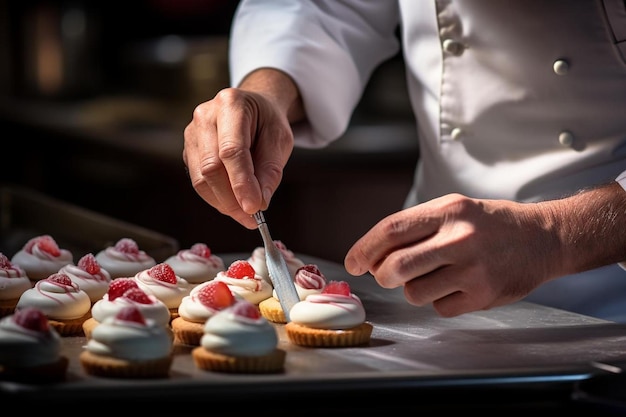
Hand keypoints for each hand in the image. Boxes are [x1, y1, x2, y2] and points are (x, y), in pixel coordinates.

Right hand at [183, 87, 294, 228]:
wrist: (252, 108)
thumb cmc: (267, 122)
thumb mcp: (280, 140)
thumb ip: (270, 171)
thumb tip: (259, 203)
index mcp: (231, 104)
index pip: (232, 151)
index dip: (241, 183)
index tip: (253, 208)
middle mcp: (205, 116)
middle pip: (211, 167)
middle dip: (232, 199)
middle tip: (251, 218)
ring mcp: (192, 133)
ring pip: (201, 179)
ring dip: (224, 203)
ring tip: (245, 214)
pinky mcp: (188, 151)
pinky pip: (198, 181)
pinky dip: (217, 198)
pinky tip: (233, 203)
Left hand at [344, 193, 559, 316]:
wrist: (542, 239)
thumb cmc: (490, 224)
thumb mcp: (453, 209)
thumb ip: (414, 227)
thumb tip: (372, 255)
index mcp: (449, 211)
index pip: (391, 230)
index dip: (364, 248)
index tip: (353, 262)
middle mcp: (460, 238)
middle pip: (395, 267)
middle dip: (381, 275)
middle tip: (386, 274)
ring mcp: (473, 270)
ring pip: (413, 292)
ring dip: (413, 288)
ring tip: (434, 275)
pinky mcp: (483, 296)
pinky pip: (439, 307)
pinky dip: (439, 300)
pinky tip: (456, 285)